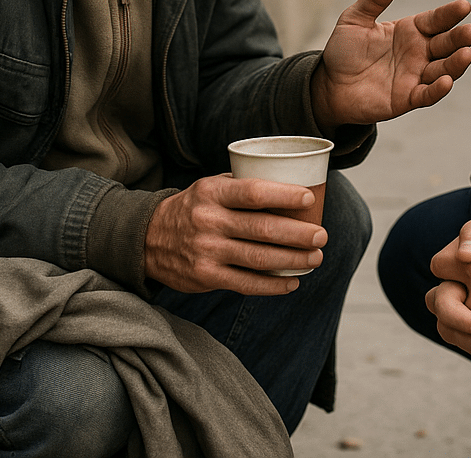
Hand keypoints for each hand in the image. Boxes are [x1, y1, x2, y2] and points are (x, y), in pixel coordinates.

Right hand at [144, 173, 327, 293]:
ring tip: (315, 257)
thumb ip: (243, 187)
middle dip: (297, 234)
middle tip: (321, 235)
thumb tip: (292, 185)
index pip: (253, 192)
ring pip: (258, 258)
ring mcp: (207, 251)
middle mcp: (209, 221)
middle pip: (262, 228)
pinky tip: (292, 281)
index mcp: (212, 193)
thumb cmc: (195, 207)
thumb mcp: (211, 187)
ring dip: (292, 260)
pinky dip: (273, 285)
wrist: (148, 238)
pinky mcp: (206, 277)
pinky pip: (246, 283)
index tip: (310, 199)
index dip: (284, 195)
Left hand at [311, 0, 470, 132]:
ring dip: (456, 63)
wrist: (328, 84)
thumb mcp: (355, 19)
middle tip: (470, 31)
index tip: (464, 6)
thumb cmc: (344, 50)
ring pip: (443, 69)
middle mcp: (418, 53)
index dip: (450, 14)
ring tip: (466, 54)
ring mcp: (415, 76)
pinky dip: (438, 90)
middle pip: (445, 44)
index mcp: (410, 30)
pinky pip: (427, 95)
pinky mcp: (407, 99)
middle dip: (459, 38)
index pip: (435, 20)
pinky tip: (446, 81)